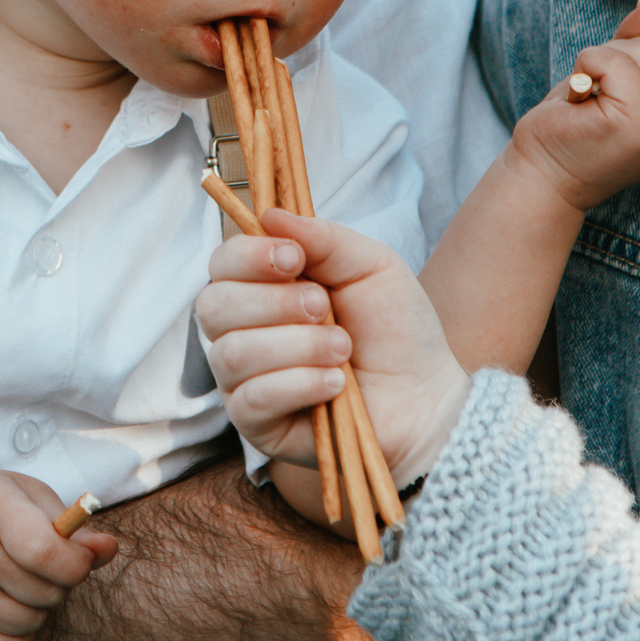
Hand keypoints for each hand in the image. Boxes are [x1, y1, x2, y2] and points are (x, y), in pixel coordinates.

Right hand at [0, 469, 113, 640]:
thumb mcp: (27, 496)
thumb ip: (72, 525)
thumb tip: (108, 550)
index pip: (46, 552)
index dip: (76, 563)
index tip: (78, 556)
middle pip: (47, 592)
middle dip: (57, 582)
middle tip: (35, 563)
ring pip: (31, 623)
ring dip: (37, 607)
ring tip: (14, 580)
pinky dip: (19, 634)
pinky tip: (2, 604)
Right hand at [198, 213, 472, 486]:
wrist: (425, 395)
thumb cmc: (394, 328)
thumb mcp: (371, 266)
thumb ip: (324, 238)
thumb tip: (270, 215)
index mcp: (262, 287)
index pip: (222, 263)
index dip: (249, 256)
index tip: (294, 258)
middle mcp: (241, 331)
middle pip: (214, 306)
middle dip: (274, 303)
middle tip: (325, 308)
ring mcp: (243, 380)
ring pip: (234, 353)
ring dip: (298, 345)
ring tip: (343, 350)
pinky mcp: (256, 424)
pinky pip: (253, 398)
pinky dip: (300, 384)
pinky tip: (336, 385)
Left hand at [506, 2, 639, 212]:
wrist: (542, 178)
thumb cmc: (575, 128)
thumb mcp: (613, 79)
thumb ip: (638, 46)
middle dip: (629, 48)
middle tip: (598, 79)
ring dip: (606, 57)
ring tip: (589, 90)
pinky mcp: (638, 126)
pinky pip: (616, 62)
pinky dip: (590, 63)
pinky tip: (579, 91)